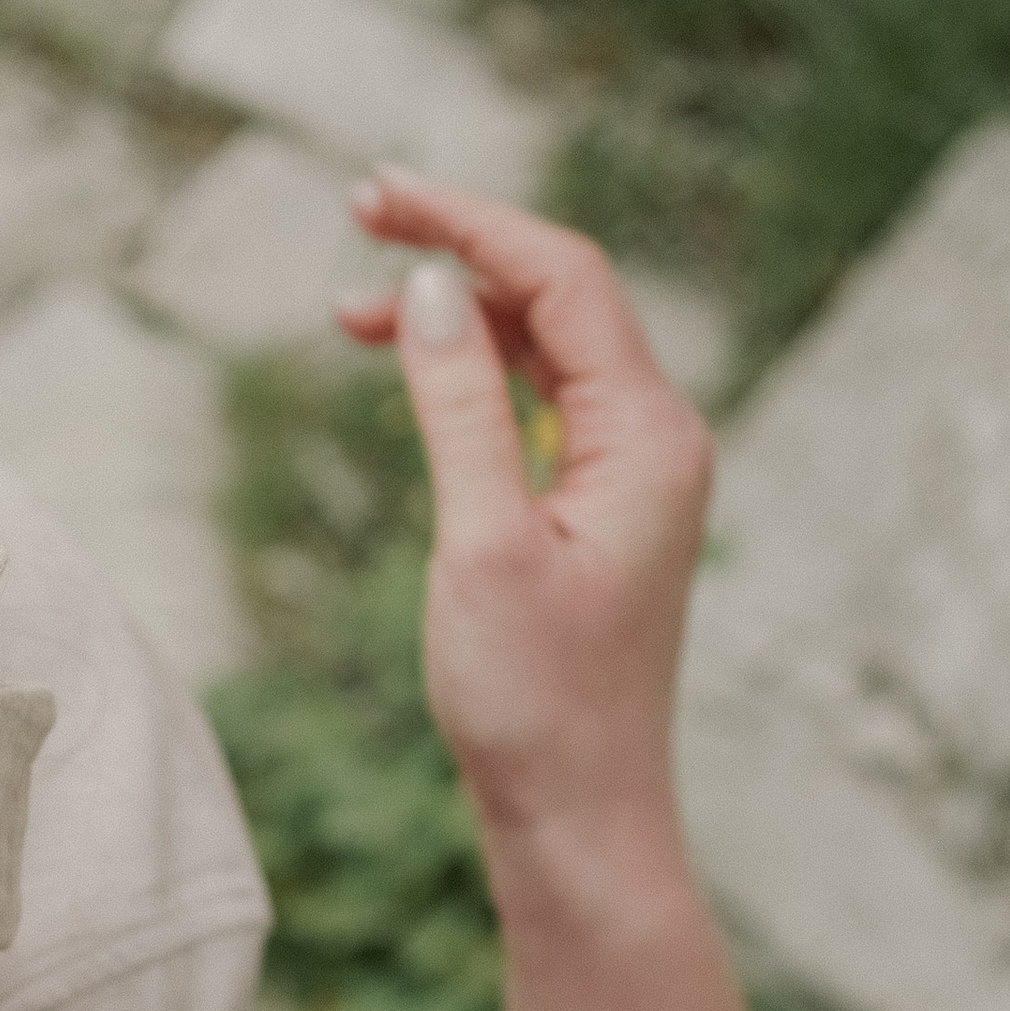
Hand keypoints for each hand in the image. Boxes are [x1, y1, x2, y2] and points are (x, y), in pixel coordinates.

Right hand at [339, 172, 712, 879]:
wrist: (580, 817)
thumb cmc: (532, 702)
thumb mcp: (479, 544)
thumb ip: (458, 404)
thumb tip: (425, 287)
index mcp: (648, 435)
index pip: (562, 278)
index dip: (468, 222)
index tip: (375, 194)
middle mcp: (659, 437)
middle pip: (561, 294)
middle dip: (460, 248)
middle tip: (356, 213)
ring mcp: (637, 471)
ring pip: (549, 345)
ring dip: (457, 311)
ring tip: (350, 309)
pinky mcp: (606, 506)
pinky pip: (546, 400)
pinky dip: (476, 370)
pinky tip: (413, 370)